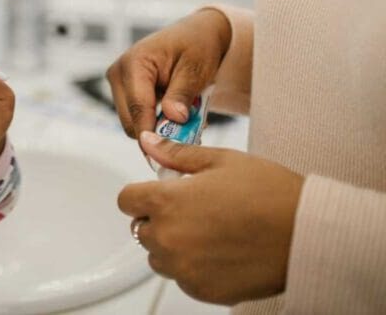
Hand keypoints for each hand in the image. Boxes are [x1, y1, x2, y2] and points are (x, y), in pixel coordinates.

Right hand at [106, 8, 231, 137]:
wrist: (196, 34)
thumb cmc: (196, 46)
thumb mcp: (195, 69)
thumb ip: (182, 94)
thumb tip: (173, 118)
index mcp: (134, 63)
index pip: (137, 107)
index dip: (151, 133)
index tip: (167, 152)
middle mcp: (119, 72)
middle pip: (129, 120)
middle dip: (157, 132)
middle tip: (188, 135)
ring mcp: (119, 82)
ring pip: (132, 122)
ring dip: (158, 127)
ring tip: (186, 121)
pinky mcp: (125, 91)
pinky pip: (137, 116)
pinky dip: (156, 122)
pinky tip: (176, 115)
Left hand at [118, 132, 303, 304]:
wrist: (308, 235)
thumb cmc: (270, 195)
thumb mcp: (221, 160)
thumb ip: (176, 154)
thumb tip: (149, 143)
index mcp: (166, 202)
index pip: (126, 200)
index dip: (142, 194)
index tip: (159, 193)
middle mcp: (168, 238)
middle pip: (142, 229)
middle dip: (160, 218)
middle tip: (195, 209)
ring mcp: (183, 268)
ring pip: (160, 256)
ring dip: (174, 244)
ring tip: (211, 231)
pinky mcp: (202, 290)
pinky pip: (183, 278)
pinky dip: (193, 267)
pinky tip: (220, 252)